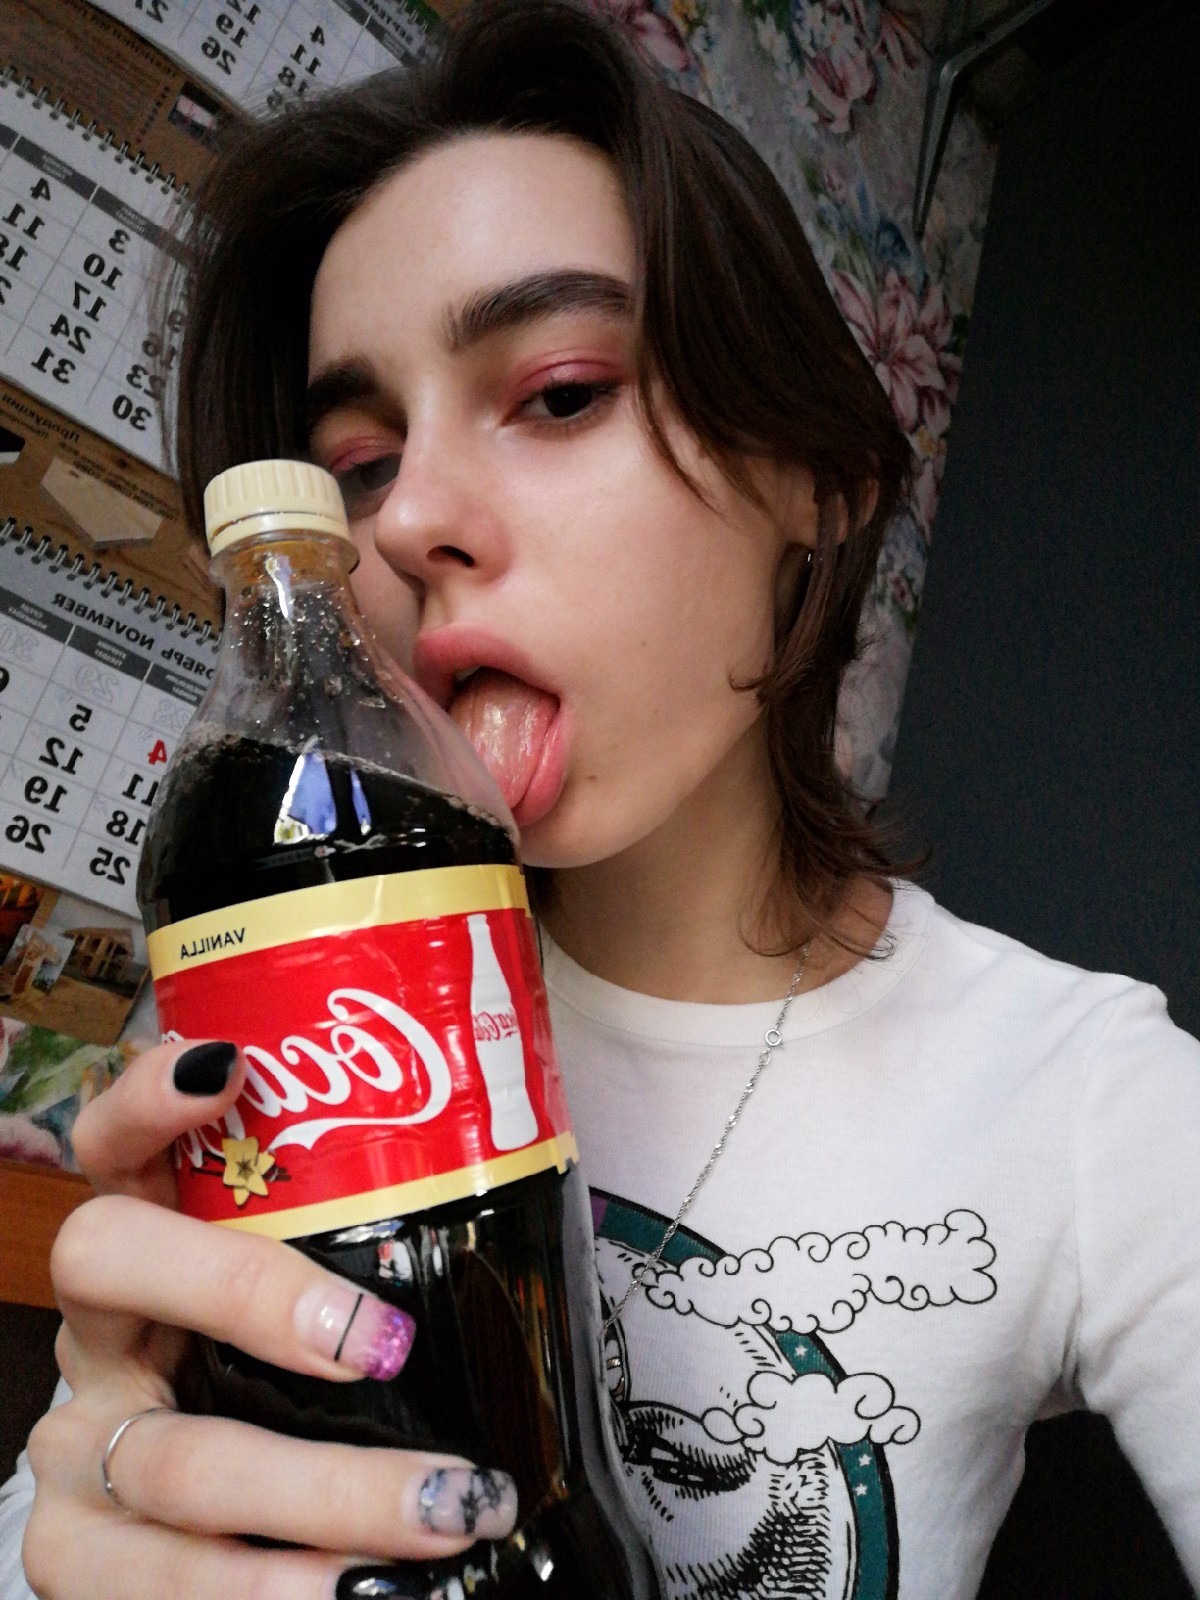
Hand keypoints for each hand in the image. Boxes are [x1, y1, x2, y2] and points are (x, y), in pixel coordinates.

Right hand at [22, 1038, 516, 1599]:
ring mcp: (75, 1448)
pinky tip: (367, 1593)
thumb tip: (519, 1186)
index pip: (115, 1143)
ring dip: (322, 1497)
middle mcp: (94, 1330)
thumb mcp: (304, 1299)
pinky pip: (162, 1591)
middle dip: (251, 1295)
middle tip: (380, 1342)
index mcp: (144, 1239)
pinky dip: (276, 1595)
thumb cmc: (282, 1375)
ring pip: (172, 1461)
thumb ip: (359, 1252)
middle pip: (117, 1267)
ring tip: (446, 1510)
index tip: (226, 1068)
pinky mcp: (75, 1559)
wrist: (188, 1524)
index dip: (149, 1098)